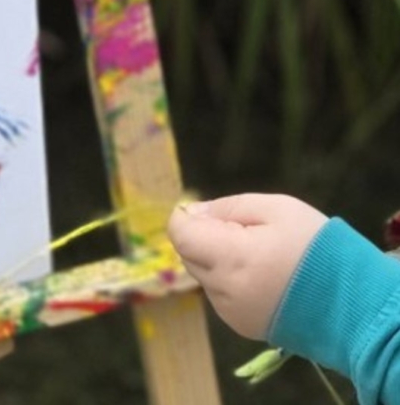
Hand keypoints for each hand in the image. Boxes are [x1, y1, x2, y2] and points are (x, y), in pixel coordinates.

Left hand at [167, 193, 327, 339]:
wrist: (354, 305)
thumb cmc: (316, 247)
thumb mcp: (276, 208)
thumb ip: (228, 207)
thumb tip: (192, 211)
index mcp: (230, 258)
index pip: (180, 234)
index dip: (187, 216)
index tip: (210, 211)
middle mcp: (223, 290)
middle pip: (189, 254)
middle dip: (205, 235)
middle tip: (246, 229)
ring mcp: (231, 313)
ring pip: (204, 275)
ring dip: (218, 258)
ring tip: (260, 254)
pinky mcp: (242, 327)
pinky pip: (221, 294)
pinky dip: (231, 280)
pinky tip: (263, 275)